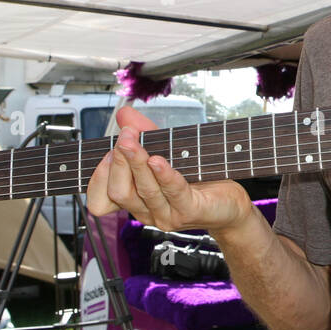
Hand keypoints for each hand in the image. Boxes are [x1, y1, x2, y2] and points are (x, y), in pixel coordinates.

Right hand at [85, 105, 249, 231]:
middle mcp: (147, 212)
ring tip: (132, 141)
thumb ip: (145, 134)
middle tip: (125, 135)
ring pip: (143, 190)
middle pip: (120, 191)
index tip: (109, 149)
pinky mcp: (189, 211)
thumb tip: (124, 114)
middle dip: (120, 160)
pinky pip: (173, 191)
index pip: (102, 199)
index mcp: (136, 201)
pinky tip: (158, 160)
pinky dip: (164, 174)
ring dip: (136, 162)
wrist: (230, 204)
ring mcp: (167, 215)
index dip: (101, 176)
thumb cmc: (198, 180)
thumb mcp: (168, 153)